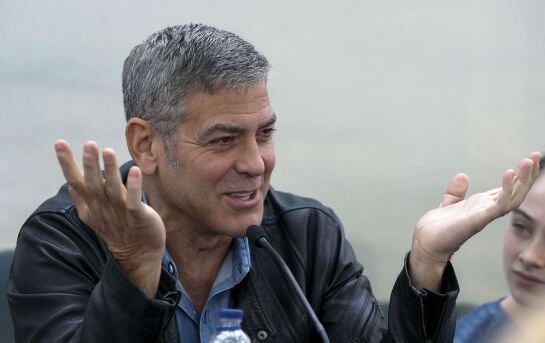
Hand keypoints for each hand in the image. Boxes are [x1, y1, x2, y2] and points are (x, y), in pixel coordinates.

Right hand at [55, 140, 165, 296]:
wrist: (138, 254)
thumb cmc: (117, 228)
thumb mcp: (94, 214)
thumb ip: (82, 198)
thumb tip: (69, 181)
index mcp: (91, 204)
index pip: (75, 181)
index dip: (67, 163)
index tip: (59, 142)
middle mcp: (102, 207)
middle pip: (93, 184)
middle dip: (90, 163)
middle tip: (88, 143)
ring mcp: (120, 212)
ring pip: (113, 189)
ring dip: (110, 170)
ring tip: (108, 151)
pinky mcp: (137, 217)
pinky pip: (134, 201)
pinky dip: (134, 186)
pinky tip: (135, 170)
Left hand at [410, 152, 541, 290]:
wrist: (426, 242)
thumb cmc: (438, 228)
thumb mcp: (448, 204)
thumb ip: (456, 192)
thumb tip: (463, 176)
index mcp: (483, 206)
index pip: (507, 189)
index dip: (519, 176)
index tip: (529, 159)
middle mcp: (488, 211)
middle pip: (515, 192)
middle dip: (528, 175)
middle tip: (537, 155)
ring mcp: (485, 215)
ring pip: (513, 197)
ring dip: (523, 180)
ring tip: (529, 161)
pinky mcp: (479, 219)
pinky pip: (499, 204)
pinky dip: (507, 189)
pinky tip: (509, 173)